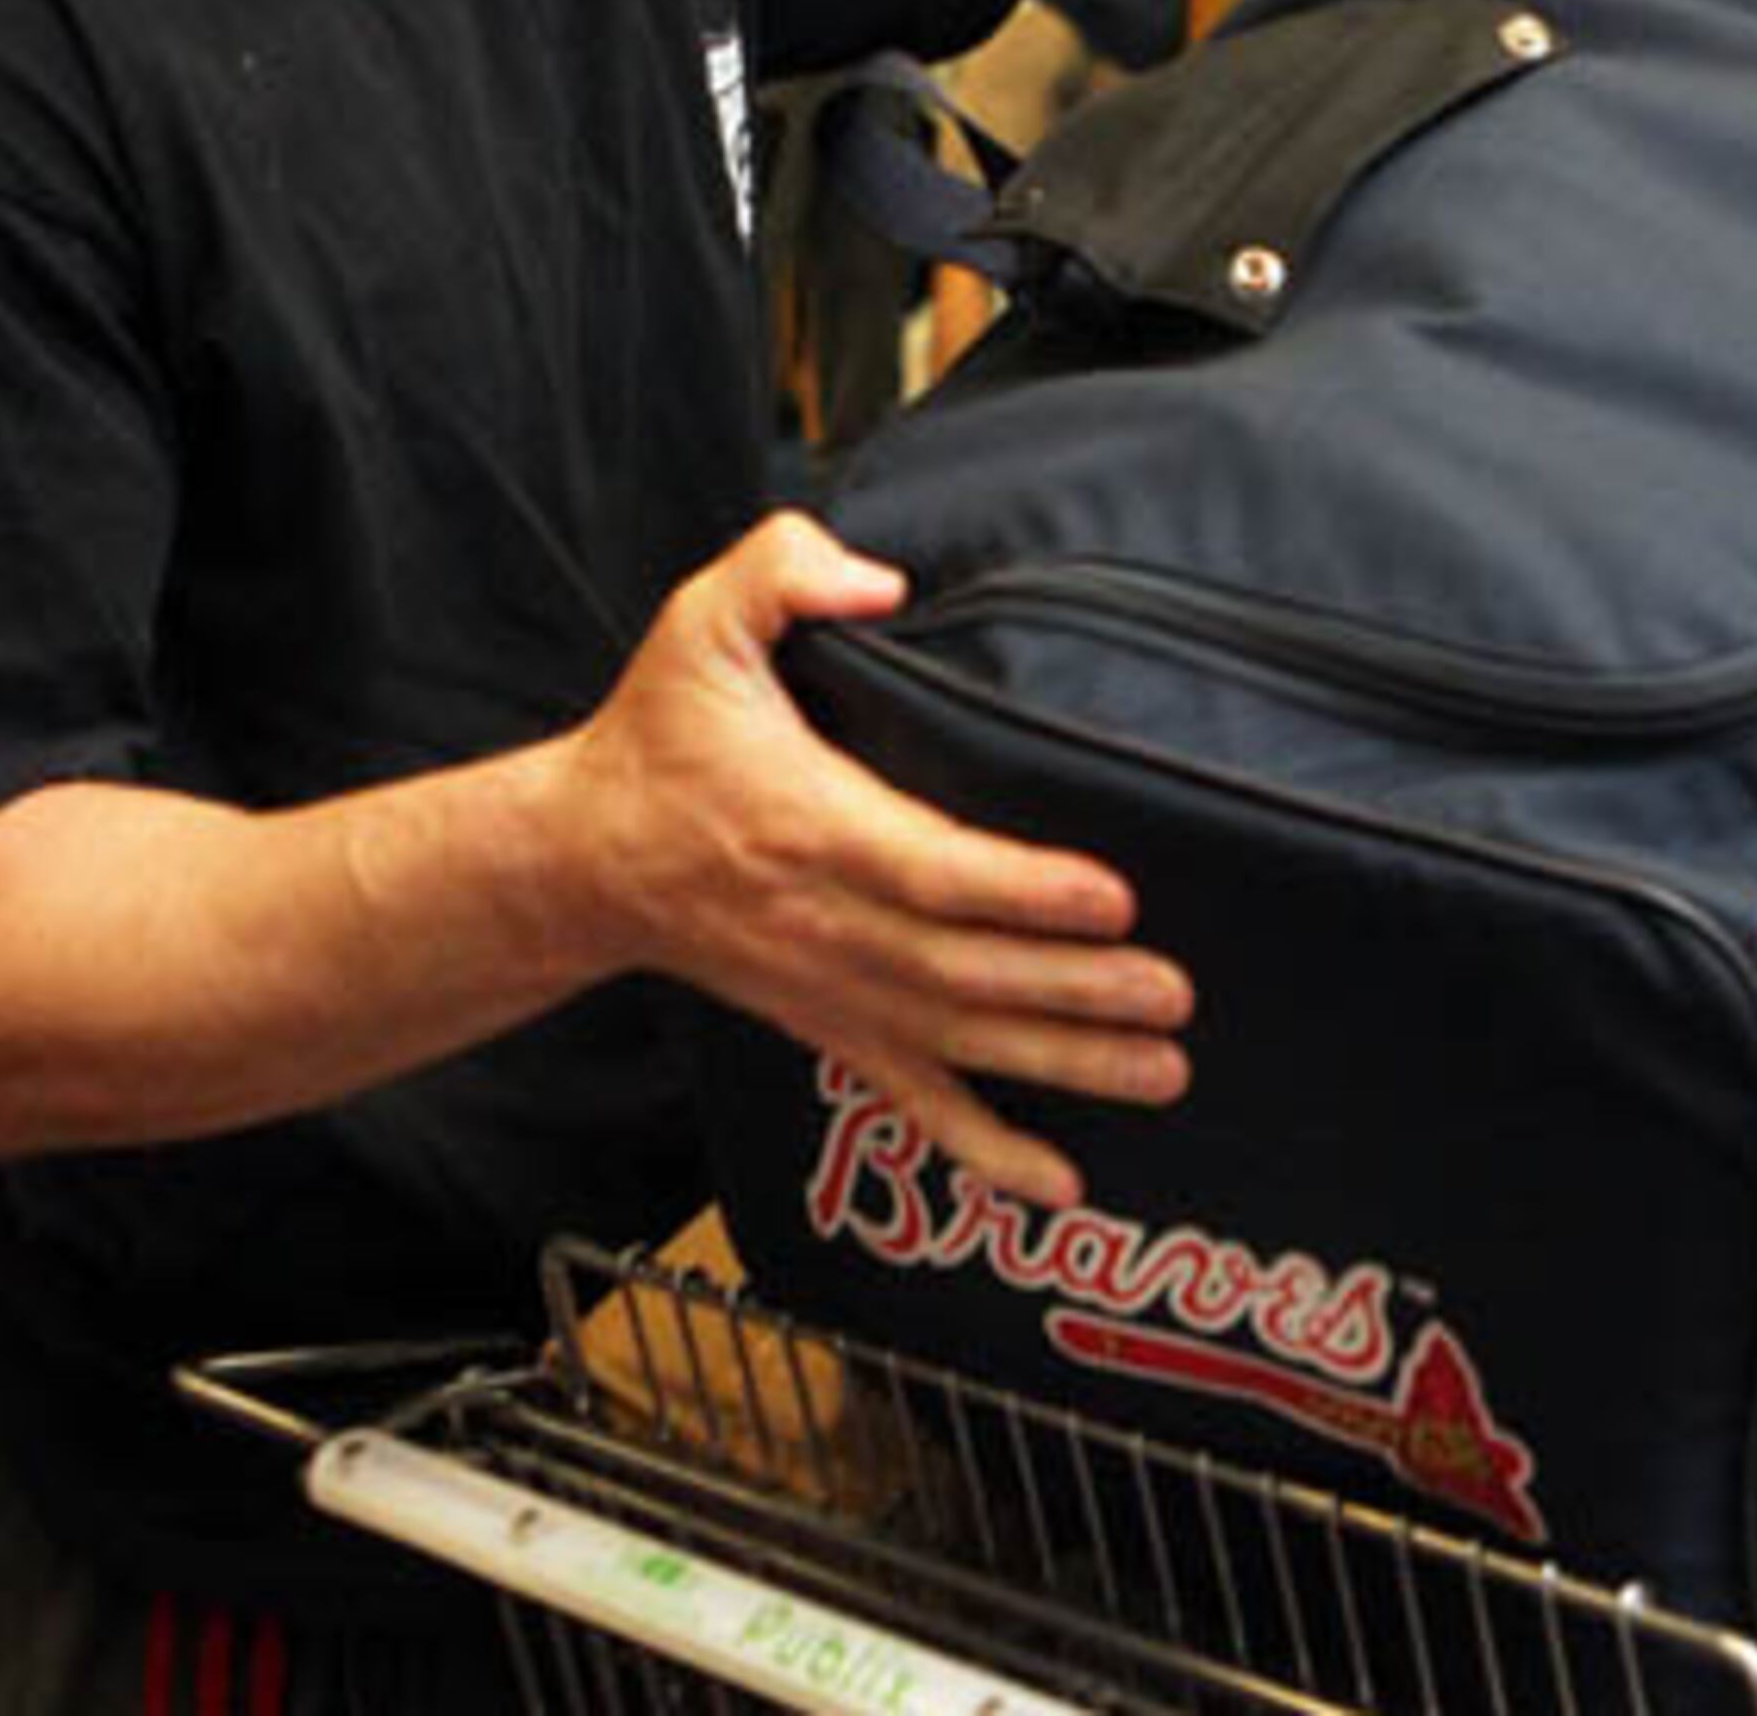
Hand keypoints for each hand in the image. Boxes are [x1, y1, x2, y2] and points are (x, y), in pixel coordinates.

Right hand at [551, 511, 1191, 1207]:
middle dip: (1075, 991)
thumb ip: (783, 571)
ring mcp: (831, 990)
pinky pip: (913, 1101)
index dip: (1024, 889)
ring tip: (1165, 1070)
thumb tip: (878, 579)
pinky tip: (1059, 1186)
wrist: (582, 861)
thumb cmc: (658, 738)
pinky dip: (988, 1151)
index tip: (1113, 897)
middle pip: (964, 972)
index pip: (931, 870)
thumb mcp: (702, 625)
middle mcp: (827, 924)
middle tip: (1174, 997)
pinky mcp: (831, 1027)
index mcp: (810, 826)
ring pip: (959, 1041)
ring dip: (1066, 1064)